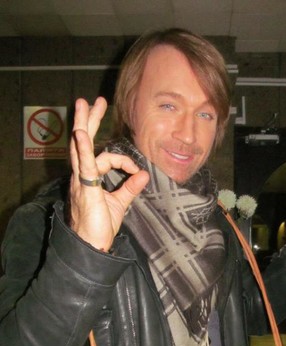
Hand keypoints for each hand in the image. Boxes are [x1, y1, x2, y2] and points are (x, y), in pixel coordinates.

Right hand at [69, 97, 148, 250]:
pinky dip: (83, 149)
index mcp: (89, 178)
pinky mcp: (85, 188)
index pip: (104, 158)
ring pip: (80, 147)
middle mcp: (82, 176)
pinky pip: (84, 165)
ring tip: (84, 104)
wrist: (92, 244)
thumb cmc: (101, 226)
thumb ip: (130, 187)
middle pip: (84, 143)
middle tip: (92, 101)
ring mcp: (81, 180)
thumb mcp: (120, 203)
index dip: (124, 161)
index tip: (137, 171)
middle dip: (89, 121)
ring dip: (84, 124)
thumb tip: (144, 174)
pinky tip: (81, 134)